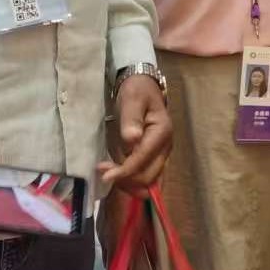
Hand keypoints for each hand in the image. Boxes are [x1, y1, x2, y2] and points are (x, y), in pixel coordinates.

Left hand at [99, 74, 172, 198]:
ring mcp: (161, 154)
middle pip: (148, 177)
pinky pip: (147, 176)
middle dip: (126, 179)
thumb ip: (132, 119)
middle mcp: (165, 147)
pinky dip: (133, 180)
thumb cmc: (137, 91)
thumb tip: (132, 139)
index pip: (143, 161)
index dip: (124, 171)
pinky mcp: (154, 157)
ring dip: (129, 182)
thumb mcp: (132, 99)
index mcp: (161, 133)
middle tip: (104, 172)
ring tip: (109, 172)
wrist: (143, 87)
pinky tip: (118, 173)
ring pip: (148, 180)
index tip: (104, 174)